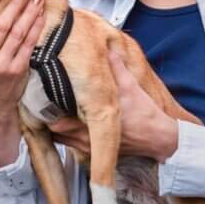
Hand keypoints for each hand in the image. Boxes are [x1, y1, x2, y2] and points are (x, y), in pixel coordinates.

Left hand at [51, 52, 179, 161]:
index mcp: (91, 124)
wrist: (159, 138)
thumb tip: (109, 51)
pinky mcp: (94, 152)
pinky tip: (73, 123)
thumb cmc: (145, 116)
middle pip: (54, 130)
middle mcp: (86, 139)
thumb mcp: (131, 87)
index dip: (47, 108)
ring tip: (59, 111)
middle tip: (48, 102)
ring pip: (61, 138)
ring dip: (59, 127)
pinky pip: (71, 144)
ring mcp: (88, 148)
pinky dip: (68, 134)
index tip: (45, 95)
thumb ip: (117, 68)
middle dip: (50, 116)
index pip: (55, 121)